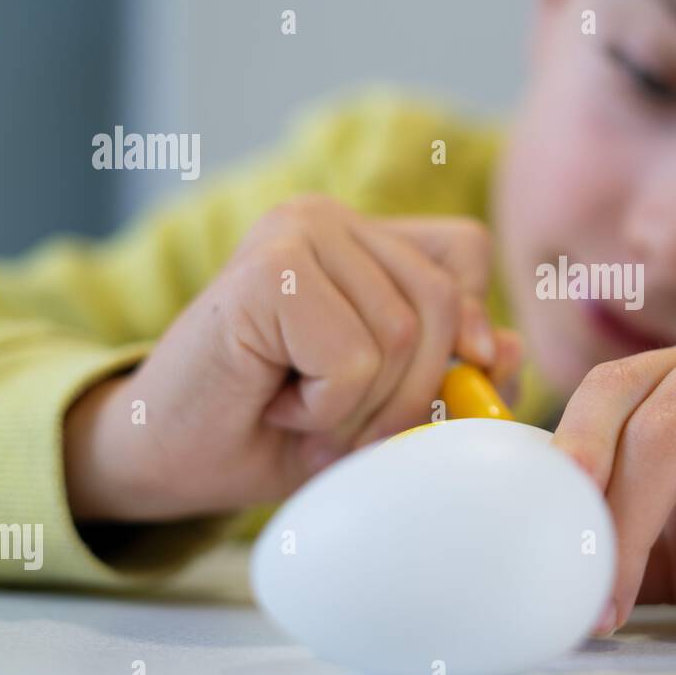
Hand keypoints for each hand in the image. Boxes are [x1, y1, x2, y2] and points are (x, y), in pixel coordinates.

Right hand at [65, 196, 521, 522]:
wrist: (164, 456)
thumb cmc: (274, 427)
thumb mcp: (383, 404)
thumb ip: (452, 372)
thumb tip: (512, 348)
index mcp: (358, 235)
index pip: (464, 251)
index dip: (469, 321)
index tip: (444, 376)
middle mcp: (326, 218)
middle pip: (443, 302)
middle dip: (410, 392)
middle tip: (343, 421)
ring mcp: (295, 233)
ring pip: (402, 337)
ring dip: (357, 407)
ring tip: (299, 407)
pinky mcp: (269, 271)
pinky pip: (354, 360)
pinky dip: (325, 408)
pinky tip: (273, 399)